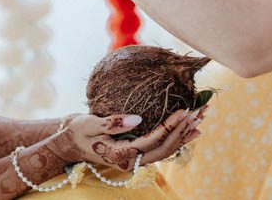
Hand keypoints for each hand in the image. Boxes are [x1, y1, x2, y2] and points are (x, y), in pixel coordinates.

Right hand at [55, 110, 202, 170]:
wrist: (70, 143)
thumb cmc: (79, 131)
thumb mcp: (91, 124)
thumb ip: (113, 122)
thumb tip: (138, 119)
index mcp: (121, 154)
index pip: (152, 142)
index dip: (170, 127)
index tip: (183, 111)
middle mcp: (132, 160)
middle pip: (165, 149)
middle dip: (183, 131)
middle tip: (199, 112)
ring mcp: (135, 158)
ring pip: (166, 150)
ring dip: (184, 135)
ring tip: (200, 119)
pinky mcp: (137, 152)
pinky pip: (161, 148)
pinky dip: (177, 138)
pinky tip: (189, 129)